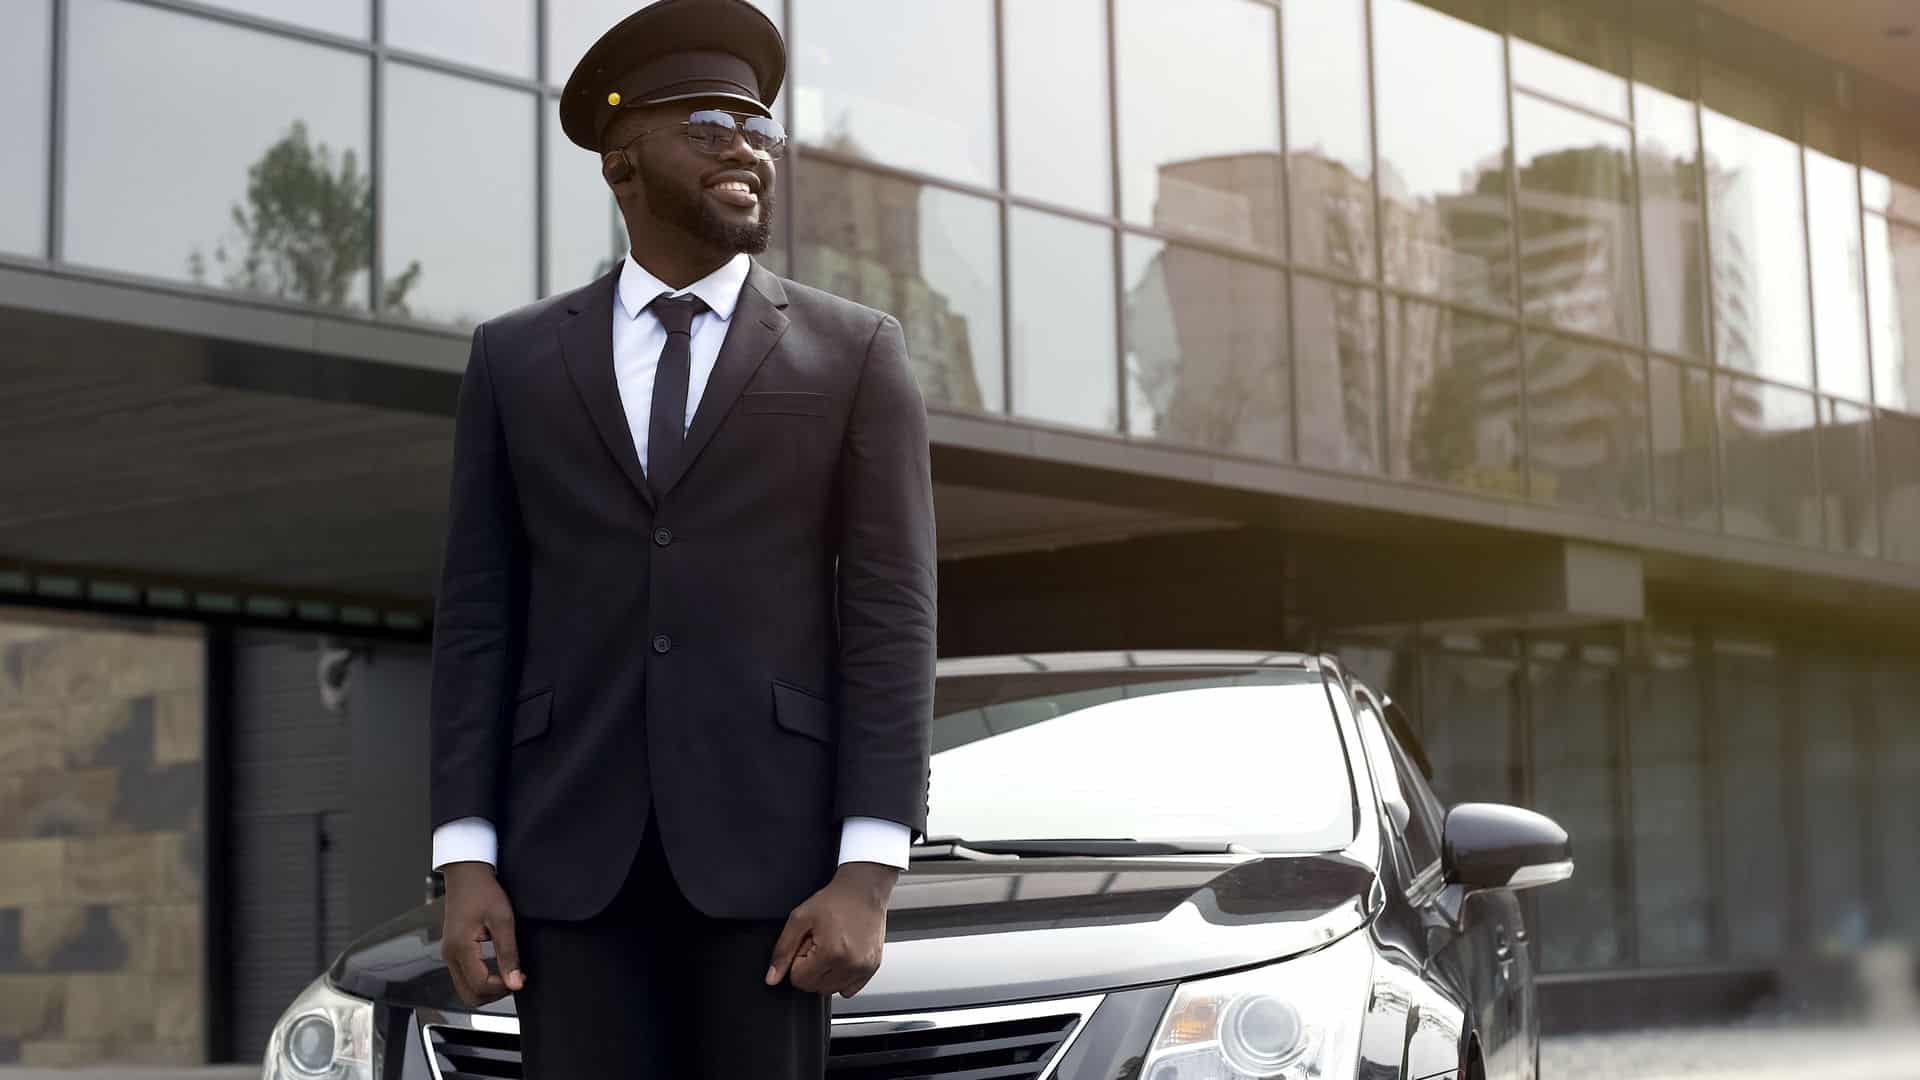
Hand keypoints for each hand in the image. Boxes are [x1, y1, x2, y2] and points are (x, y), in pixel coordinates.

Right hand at [440, 862, 524, 1006]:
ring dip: (488, 988)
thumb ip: (509, 954)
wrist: (467, 874)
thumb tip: (516, 982)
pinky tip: (498, 968)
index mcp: (460, 948)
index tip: (521, 979)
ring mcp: (449, 954)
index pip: (480, 986)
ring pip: (465, 989)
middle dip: (494, 994)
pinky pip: (464, 977)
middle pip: (469, 995)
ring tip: (509, 973)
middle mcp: (450, 955)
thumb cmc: (483, 891)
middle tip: (515, 980)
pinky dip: (481, 980)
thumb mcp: (503, 920)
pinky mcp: (452, 951)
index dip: (503, 988)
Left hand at [765, 862, 898, 997]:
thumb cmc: (836, 899)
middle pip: (815, 988)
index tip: (807, 943)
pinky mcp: (872, 968)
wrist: (864, 888)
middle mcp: (851, 964)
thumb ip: (783, 950)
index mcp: (831, 953)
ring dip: (826, 973)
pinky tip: (843, 956)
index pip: (799, 980)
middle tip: (820, 943)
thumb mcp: (800, 918)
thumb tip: (772, 977)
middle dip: (811, 968)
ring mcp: (864, 968)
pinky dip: (842, 978)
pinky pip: (849, 989)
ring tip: (832, 947)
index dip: (798, 960)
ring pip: (831, 990)